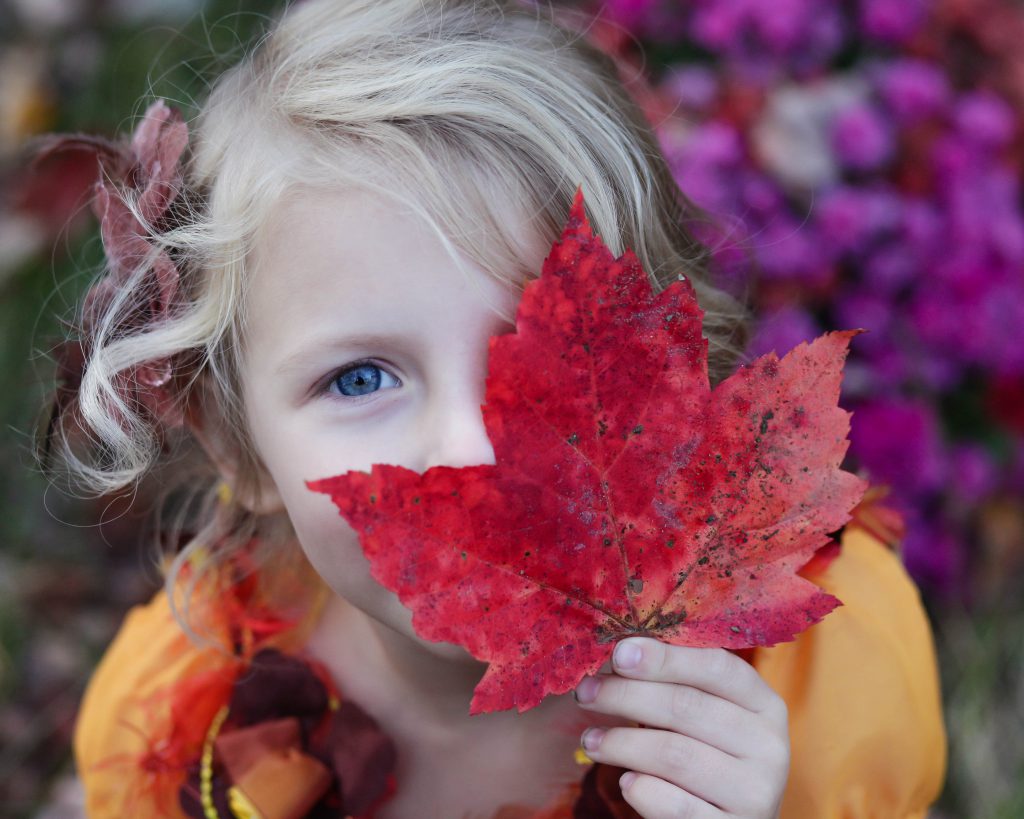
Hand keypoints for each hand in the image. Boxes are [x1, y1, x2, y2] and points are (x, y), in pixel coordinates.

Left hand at [573, 637, 788, 818]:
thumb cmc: (707, 755)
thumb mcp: (707, 715)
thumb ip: (677, 682)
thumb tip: (622, 651)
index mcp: (765, 704)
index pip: (717, 666)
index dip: (665, 658)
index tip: (618, 653)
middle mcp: (769, 747)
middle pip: (687, 707)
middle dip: (626, 695)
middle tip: (585, 693)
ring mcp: (756, 793)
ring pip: (674, 754)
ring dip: (621, 742)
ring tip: (591, 739)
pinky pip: (673, 805)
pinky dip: (641, 788)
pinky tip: (626, 780)